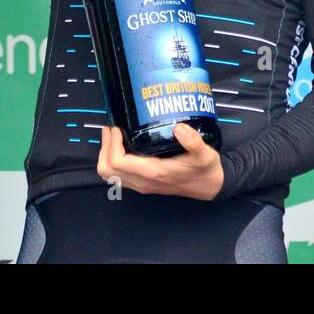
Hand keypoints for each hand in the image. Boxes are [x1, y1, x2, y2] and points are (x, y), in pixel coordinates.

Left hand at [97, 123, 224, 200]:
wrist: (209, 186)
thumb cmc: (205, 169)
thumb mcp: (205, 154)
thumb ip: (193, 141)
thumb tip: (178, 127)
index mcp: (154, 173)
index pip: (119, 163)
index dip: (111, 145)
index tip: (116, 127)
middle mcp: (143, 181)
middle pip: (107, 171)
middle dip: (104, 148)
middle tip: (110, 129)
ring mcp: (142, 184)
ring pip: (110, 175)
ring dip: (106, 155)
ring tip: (113, 136)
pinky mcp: (143, 183)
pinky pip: (118, 175)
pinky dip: (113, 161)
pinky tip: (122, 146)